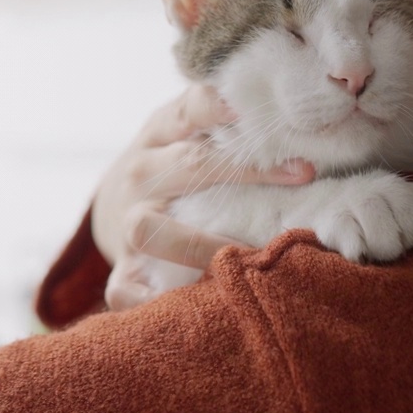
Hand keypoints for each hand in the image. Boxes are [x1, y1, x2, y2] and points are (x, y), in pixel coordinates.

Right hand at [91, 84, 315, 308]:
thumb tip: (292, 116)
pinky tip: (187, 304)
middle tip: (302, 173)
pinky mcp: (121, 268)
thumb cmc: (168, 163)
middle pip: (188, 165)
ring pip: (150, 230)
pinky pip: (124, 288)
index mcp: (159, 133)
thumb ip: (222, 120)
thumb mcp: (183, 129)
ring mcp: (127, 222)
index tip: (268, 114)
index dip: (225, 107)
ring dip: (201, 244)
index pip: (191, 110)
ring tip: (249, 256)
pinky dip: (146, 300)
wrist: (109, 205)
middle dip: (246, 169)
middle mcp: (140, 174)